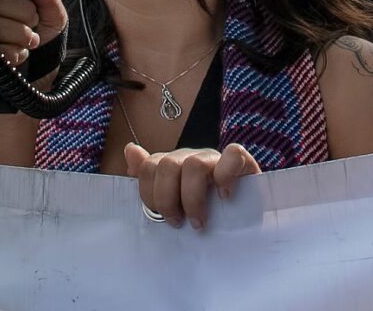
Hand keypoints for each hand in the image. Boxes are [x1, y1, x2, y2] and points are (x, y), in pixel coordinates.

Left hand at [123, 142, 259, 229]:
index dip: (149, 194)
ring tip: (199, 221)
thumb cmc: (202, 212)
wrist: (243, 217)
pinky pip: (232, 155)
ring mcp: (216, 158)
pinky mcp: (242, 162)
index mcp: (172, 165)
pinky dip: (226, 176)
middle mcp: (191, 158)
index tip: (160, 217)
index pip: (149, 167)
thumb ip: (149, 178)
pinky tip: (225, 197)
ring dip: (193, 198)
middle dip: (168, 199)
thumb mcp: (172, 200)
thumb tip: (130, 150)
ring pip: (194, 164)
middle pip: (168, 165)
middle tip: (178, 223)